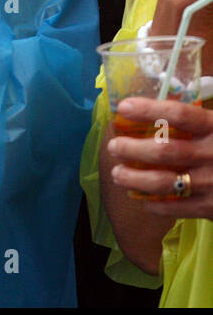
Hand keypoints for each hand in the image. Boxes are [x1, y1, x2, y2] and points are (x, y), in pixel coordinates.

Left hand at [107, 97, 212, 217]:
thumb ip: (199, 119)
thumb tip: (154, 107)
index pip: (181, 115)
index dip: (150, 110)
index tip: (123, 107)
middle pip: (166, 151)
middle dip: (133, 149)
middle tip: (114, 147)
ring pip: (164, 182)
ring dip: (135, 179)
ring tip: (118, 174)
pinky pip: (177, 207)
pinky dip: (155, 204)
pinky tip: (142, 199)